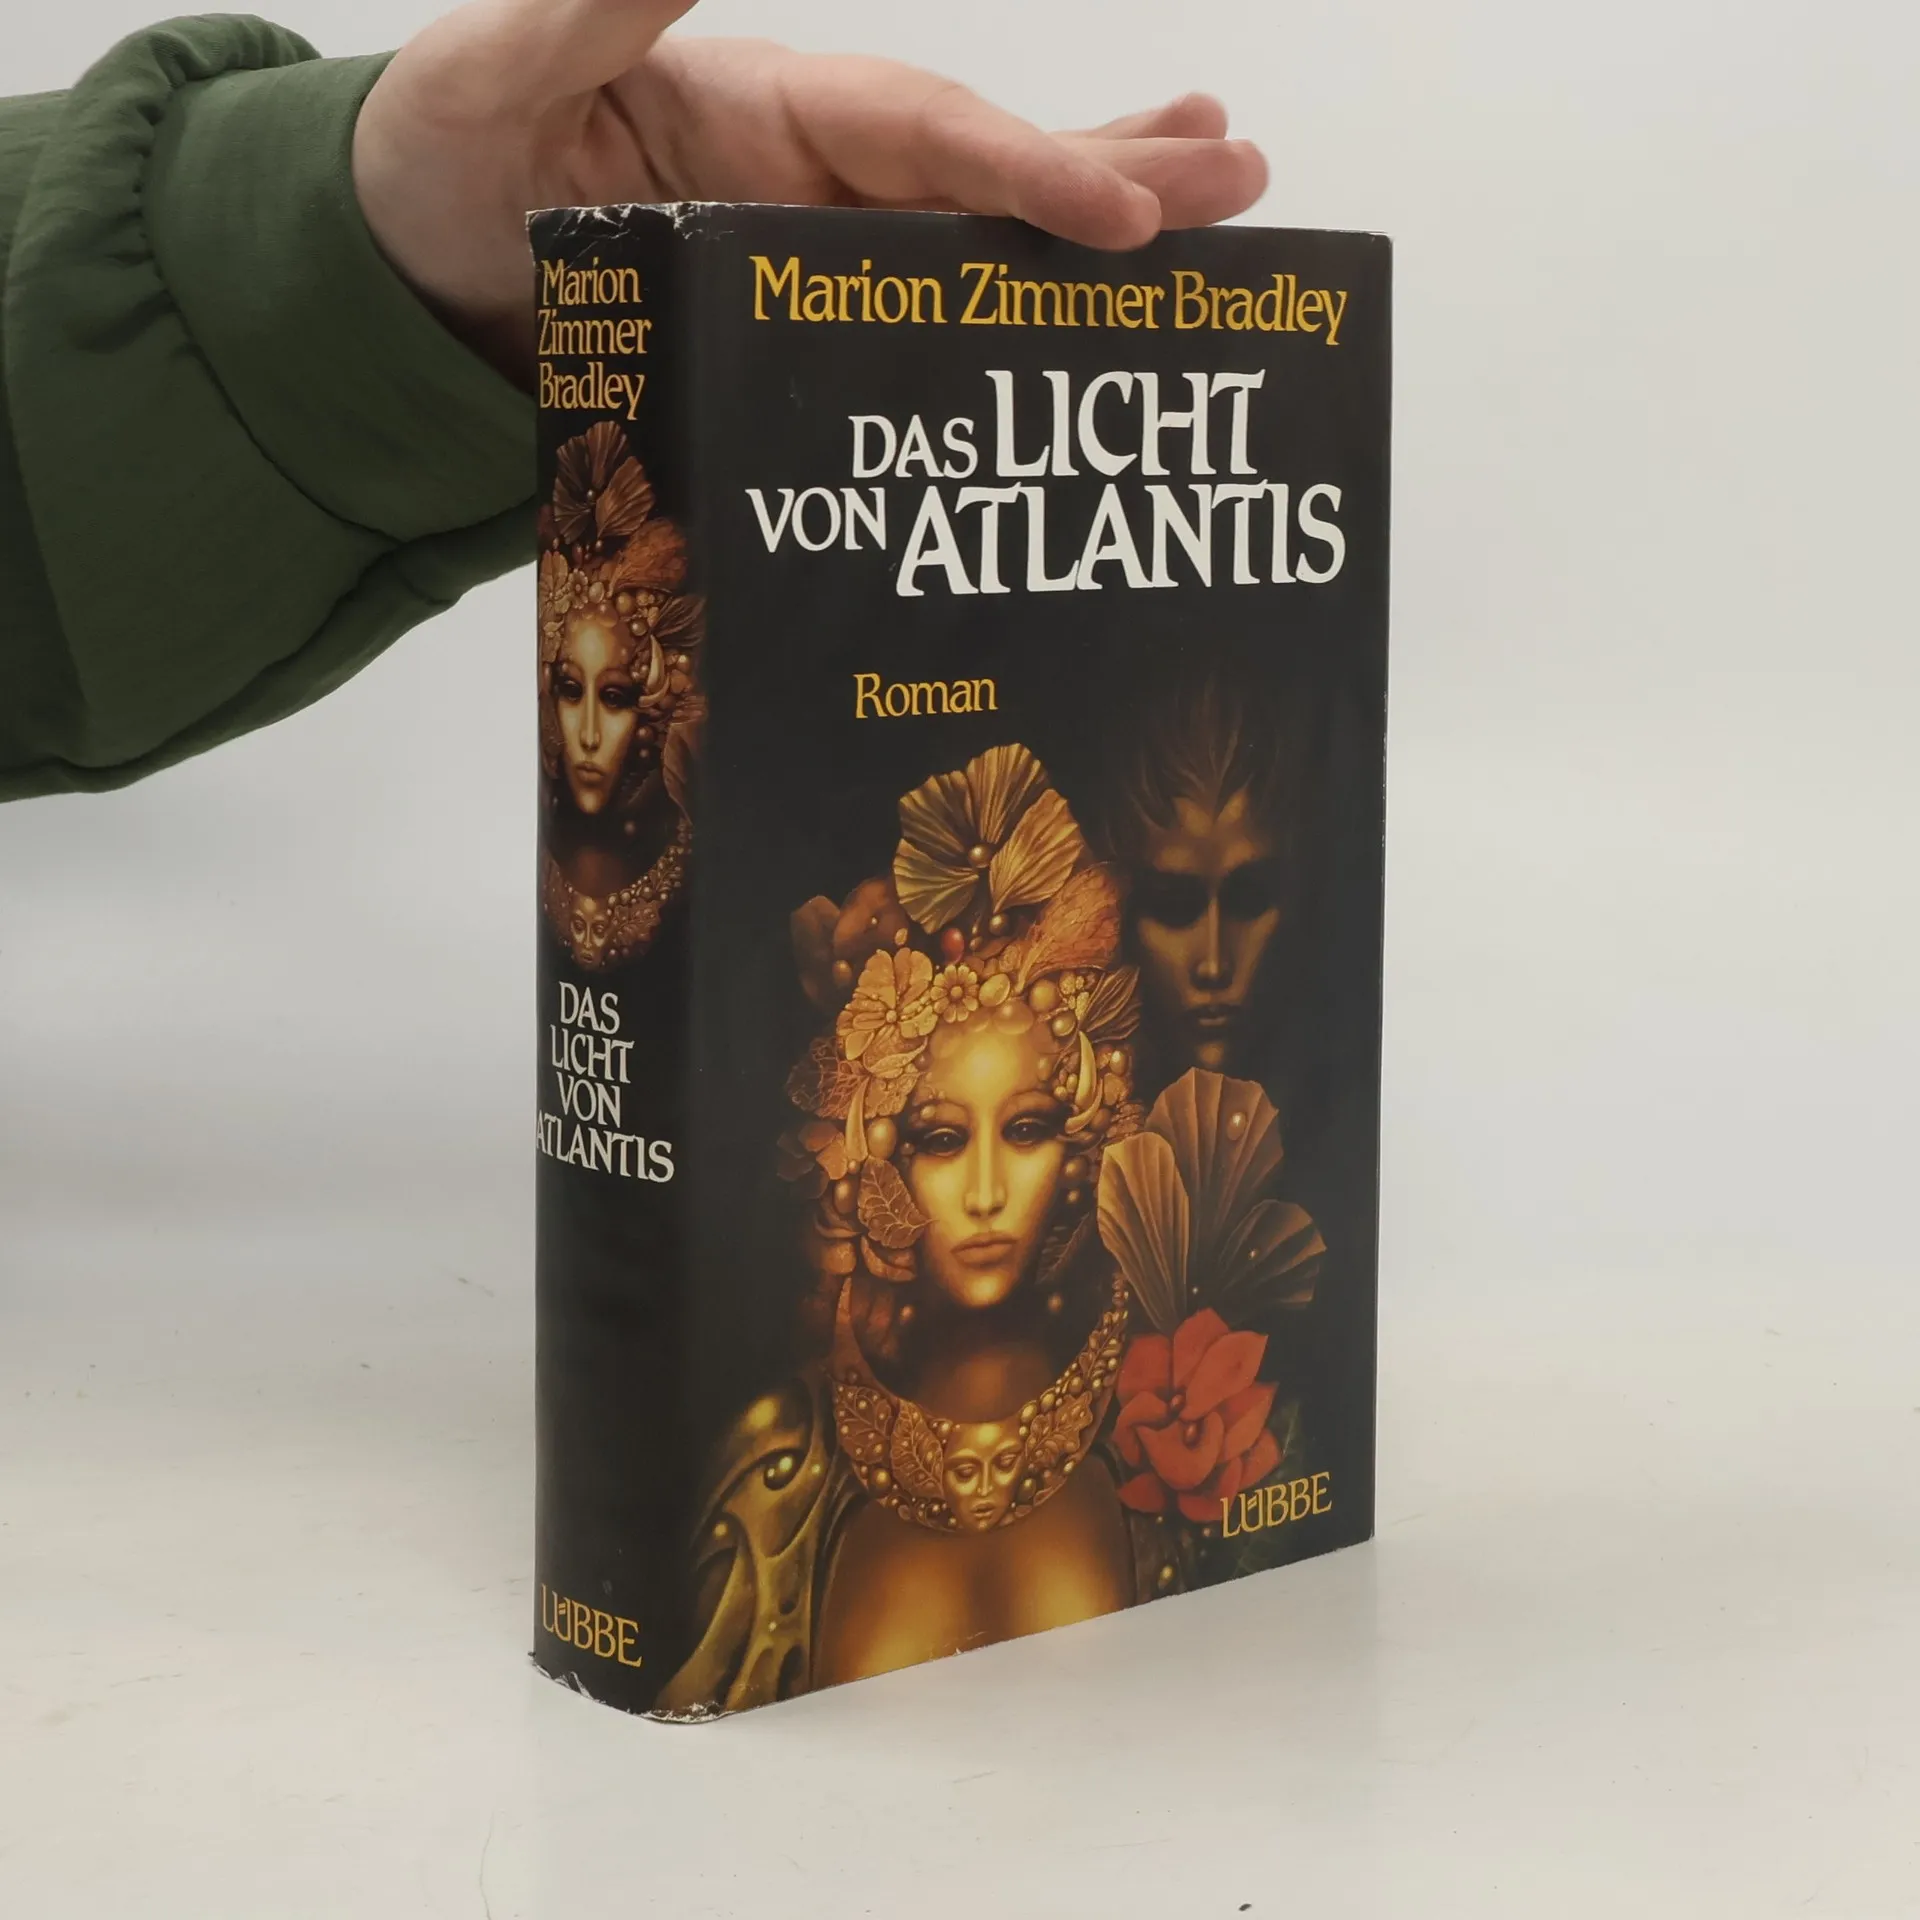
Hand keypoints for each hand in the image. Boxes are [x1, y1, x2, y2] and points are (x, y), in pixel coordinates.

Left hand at [353, 0, 1267, 377]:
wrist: (405, 263)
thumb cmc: (436, 158)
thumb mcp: (491, 70)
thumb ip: (584, 6)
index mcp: (762, 105)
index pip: (921, 131)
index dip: (1026, 169)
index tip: (1122, 212)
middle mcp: (810, 171)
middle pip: (983, 175)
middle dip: (1114, 178)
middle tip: (1245, 183)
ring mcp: (812, 245)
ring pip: (973, 244)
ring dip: (1093, 237)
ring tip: (1219, 224)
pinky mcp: (796, 314)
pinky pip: (916, 318)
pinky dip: (1004, 317)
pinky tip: (1074, 327)